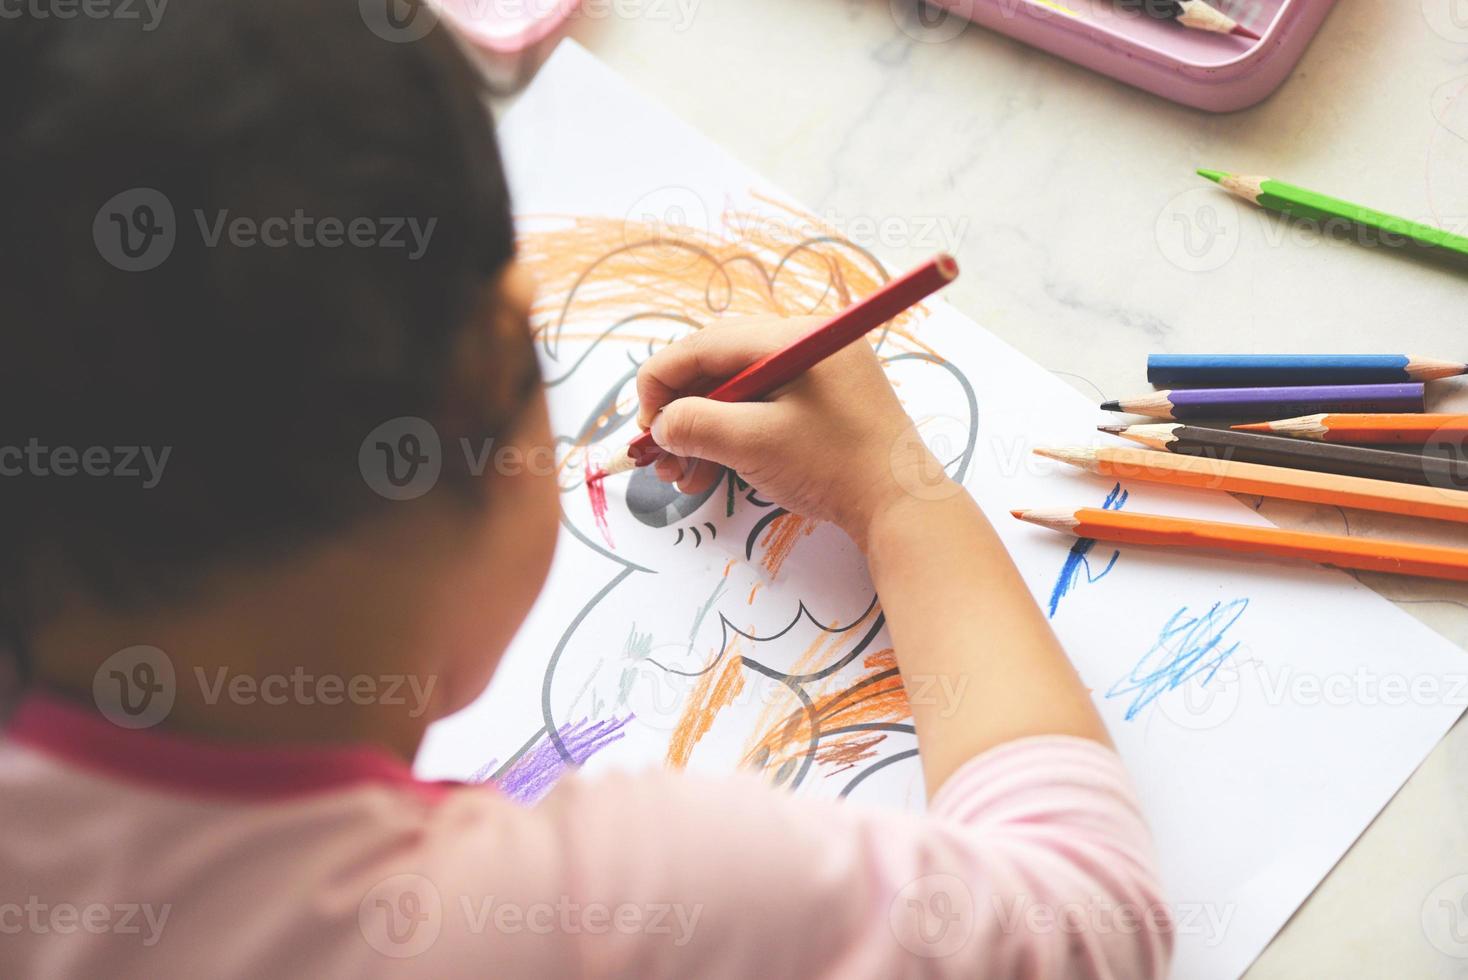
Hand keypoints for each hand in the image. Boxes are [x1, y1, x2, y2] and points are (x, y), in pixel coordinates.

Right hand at [635, 316, 951, 546]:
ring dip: (700, 431)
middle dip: (680, 413)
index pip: (708, 344)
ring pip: (735, 392)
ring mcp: (815, 373)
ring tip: (680, 476)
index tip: (642, 424)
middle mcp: (806, 344)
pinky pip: (760, 409)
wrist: (901, 507)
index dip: (662, 381)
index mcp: (796, 337)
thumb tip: (661, 424)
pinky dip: (729, 438)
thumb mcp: (754, 445)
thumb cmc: (835, 468)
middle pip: (719, 367)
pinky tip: (708, 473)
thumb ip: (697, 426)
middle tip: (656, 454)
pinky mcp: (820, 403)